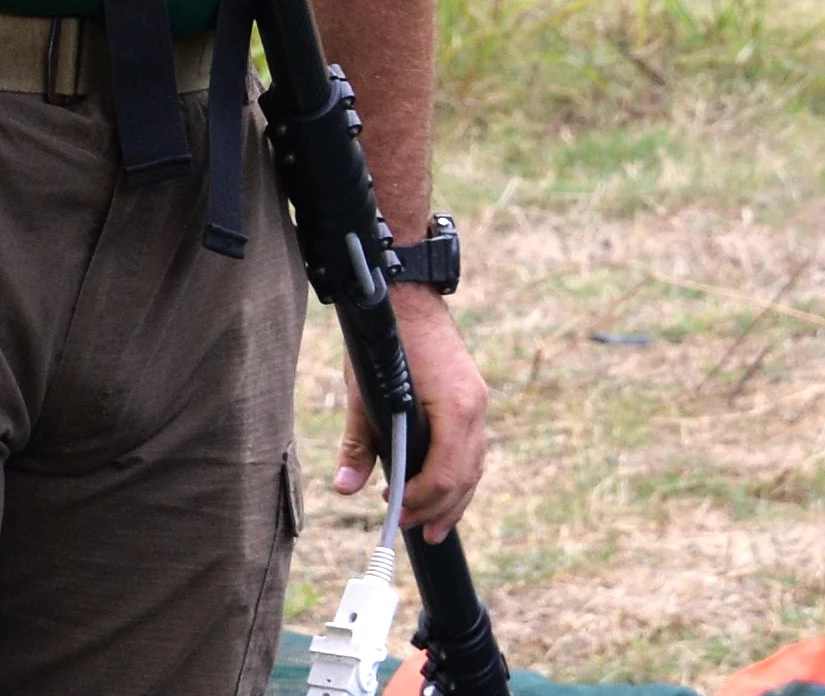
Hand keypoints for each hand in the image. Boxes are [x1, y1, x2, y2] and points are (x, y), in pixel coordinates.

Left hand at [331, 286, 490, 536]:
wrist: (407, 293)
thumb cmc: (386, 341)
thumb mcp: (364, 392)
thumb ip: (359, 443)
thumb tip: (346, 487)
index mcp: (456, 408)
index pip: (444, 474)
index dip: (421, 501)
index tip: (396, 515)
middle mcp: (476, 408)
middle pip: (465, 477)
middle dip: (440, 509)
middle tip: (414, 531)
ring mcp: (479, 402)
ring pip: (474, 465)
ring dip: (454, 498)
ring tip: (434, 526)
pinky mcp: (474, 397)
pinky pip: (473, 449)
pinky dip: (459, 474)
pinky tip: (443, 489)